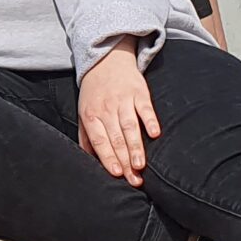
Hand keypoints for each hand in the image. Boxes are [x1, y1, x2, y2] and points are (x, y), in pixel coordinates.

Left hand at [76, 41, 158, 186]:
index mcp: (91, 115)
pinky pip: (145, 108)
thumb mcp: (84, 112)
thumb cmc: (95, 93)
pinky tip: (155, 134)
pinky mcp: (139, 92)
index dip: (108, 157)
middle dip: (125, 161)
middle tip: (134, 180)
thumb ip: (86, 137)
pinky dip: (150, 120)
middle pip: (116, 138)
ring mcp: (123, 100)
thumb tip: (89, 161)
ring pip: (130, 127)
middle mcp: (106, 108)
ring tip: (141, 165)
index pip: (100, 141)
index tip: (115, 174)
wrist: (106, 60)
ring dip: (136, 146)